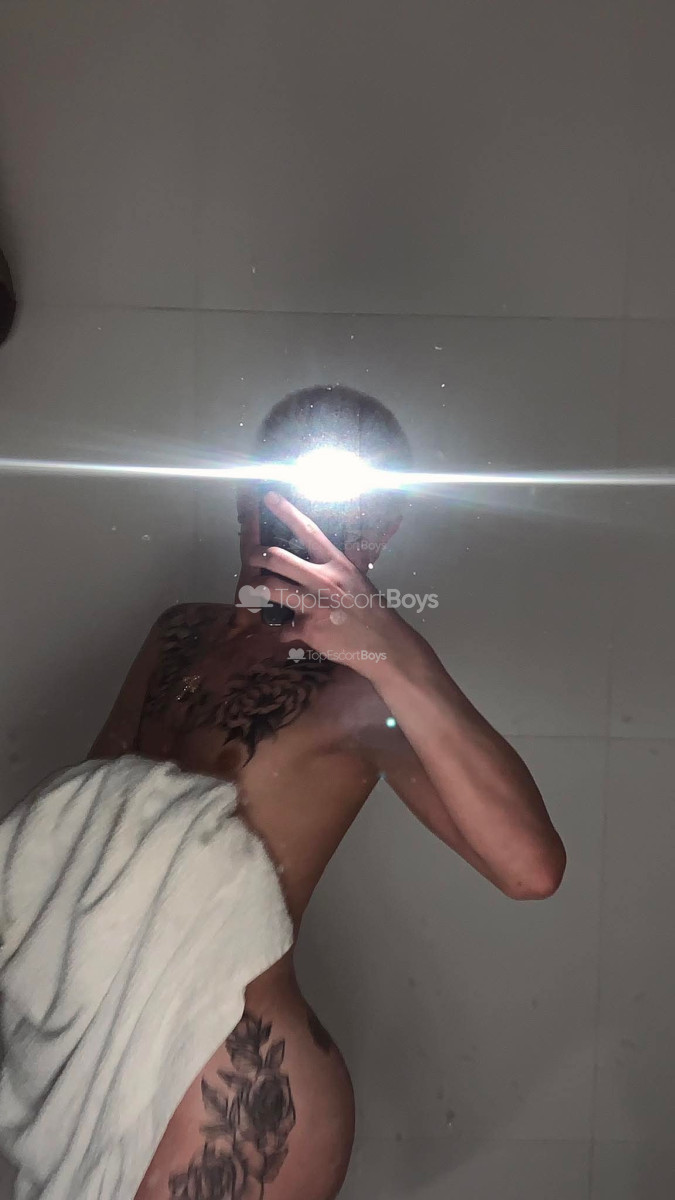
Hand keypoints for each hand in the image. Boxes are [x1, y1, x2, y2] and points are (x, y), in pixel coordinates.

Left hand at [246, 491, 415, 675]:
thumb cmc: (370, 610)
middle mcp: (323, 579)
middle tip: (251, 558)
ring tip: (256, 590)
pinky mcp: (308, 628)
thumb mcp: (354, 580)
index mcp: (337, 564)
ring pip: (270, 587)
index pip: (308, 530)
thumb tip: (307, 567)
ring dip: (258, 589)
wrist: (384, 643)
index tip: (268, 495)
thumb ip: (330, 571)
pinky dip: (284, 632)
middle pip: (276, 558)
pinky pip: (283, 628)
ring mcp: (314, 604)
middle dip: (256, 556)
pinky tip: (290, 633)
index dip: (286, 511)